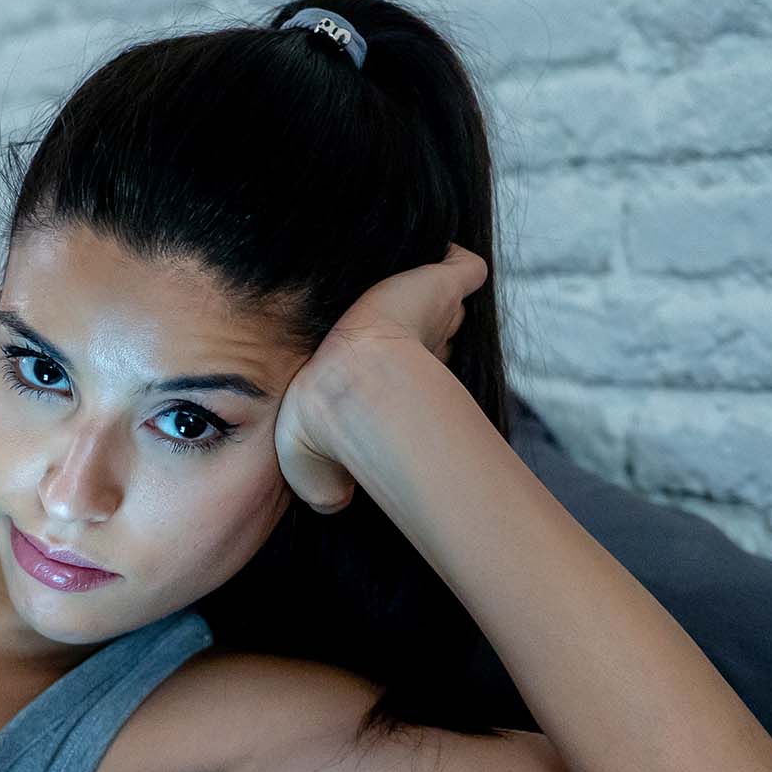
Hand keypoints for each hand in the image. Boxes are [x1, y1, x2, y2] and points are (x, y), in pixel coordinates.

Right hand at [273, 243, 488, 514]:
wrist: (349, 392)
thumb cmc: (324, 425)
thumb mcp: (305, 471)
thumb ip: (324, 489)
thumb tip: (337, 502)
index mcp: (361, 365)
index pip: (387, 357)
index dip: (397, 365)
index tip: (404, 375)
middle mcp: (392, 334)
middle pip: (419, 328)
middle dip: (426, 331)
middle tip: (427, 341)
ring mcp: (418, 306)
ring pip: (444, 304)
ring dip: (447, 308)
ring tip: (448, 308)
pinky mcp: (439, 286)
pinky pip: (464, 269)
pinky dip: (466, 271)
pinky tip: (466, 273)